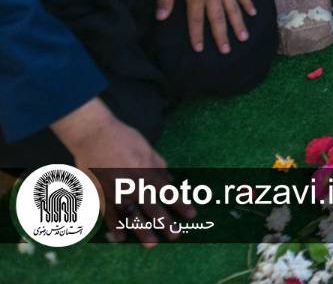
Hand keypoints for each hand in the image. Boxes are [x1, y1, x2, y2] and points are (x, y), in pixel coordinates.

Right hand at [53, 99, 191, 245]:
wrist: (93, 135)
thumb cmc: (122, 138)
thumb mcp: (146, 147)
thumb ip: (158, 164)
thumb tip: (170, 179)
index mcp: (147, 171)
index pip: (167, 191)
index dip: (180, 203)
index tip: (191, 214)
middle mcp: (134, 183)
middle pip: (152, 206)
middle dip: (165, 222)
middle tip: (175, 236)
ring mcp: (116, 190)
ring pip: (131, 214)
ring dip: (142, 230)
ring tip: (151, 244)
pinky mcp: (99, 193)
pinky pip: (108, 214)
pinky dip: (114, 227)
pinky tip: (121, 238)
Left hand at [156, 0, 256, 53]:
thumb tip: (160, 18)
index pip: (196, 19)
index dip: (197, 35)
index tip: (199, 49)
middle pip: (218, 18)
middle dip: (221, 35)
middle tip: (226, 51)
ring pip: (233, 8)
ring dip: (238, 24)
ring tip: (244, 38)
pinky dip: (247, 3)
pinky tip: (253, 12)